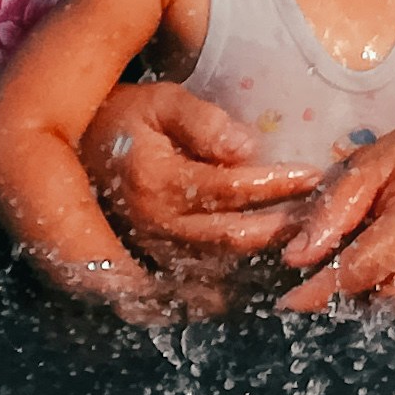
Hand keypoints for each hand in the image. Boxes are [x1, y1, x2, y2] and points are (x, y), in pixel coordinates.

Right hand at [82, 81, 326, 274]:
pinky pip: (196, 292)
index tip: (313, 175)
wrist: (70, 153)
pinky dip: (232, 290)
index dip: (276, 184)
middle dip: (282, 230)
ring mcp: (148, 254)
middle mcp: (153, 225)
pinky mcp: (147, 271)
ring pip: (219, 270)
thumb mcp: (161, 102)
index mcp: (157, 180)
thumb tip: (248, 147)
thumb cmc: (124, 119)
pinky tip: (264, 281)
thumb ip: (203, 122)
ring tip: (305, 248)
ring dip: (264, 264)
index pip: (230, 188)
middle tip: (324, 219)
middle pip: (231, 238)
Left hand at [277, 85, 394, 314]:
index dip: (315, 292)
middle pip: (378, 300)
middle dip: (349, 291)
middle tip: (327, 270)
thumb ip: (336, 208)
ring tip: (364, 257)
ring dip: (378, 289)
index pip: (352, 276)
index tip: (286, 302)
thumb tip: (297, 255)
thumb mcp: (378, 160)